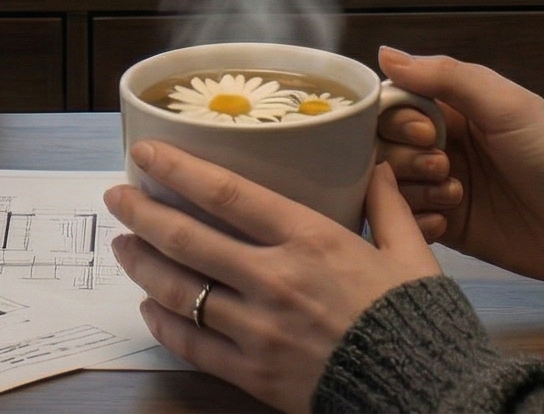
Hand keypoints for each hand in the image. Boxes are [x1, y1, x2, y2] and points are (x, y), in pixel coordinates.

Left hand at [105, 141, 438, 413]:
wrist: (426, 398)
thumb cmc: (416, 322)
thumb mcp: (411, 254)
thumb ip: (386, 205)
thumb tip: (377, 163)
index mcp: (310, 239)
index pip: (226, 194)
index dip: (179, 170)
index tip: (148, 153)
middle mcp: (275, 279)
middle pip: (188, 238)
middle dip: (143, 211)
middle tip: (117, 194)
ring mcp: (259, 330)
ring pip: (180, 289)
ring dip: (143, 262)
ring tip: (123, 243)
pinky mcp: (254, 375)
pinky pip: (193, 344)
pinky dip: (164, 322)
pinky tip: (150, 306)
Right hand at [373, 47, 543, 285]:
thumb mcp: (504, 105)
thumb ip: (445, 77)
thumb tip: (384, 54)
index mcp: (451, 108)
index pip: (394, 103)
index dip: (399, 118)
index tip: (429, 132)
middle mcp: (438, 144)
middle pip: (385, 144)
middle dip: (406, 156)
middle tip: (444, 167)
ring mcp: (440, 186)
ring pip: (391, 184)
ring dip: (414, 190)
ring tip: (454, 197)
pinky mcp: (446, 226)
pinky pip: (407, 221)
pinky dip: (419, 221)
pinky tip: (447, 223)